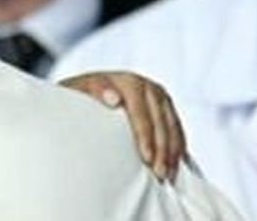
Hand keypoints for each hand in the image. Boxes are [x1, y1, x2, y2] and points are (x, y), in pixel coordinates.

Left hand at [60, 71, 183, 180]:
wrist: (88, 90)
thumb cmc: (79, 96)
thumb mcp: (79, 91)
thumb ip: (95, 91)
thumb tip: (113, 98)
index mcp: (128, 82)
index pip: (140, 111)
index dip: (144, 135)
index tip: (146, 157)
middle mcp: (147, 87)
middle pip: (159, 121)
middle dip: (161, 149)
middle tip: (158, 173)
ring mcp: (159, 96)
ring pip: (171, 126)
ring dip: (172, 152)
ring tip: (167, 175)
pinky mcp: (166, 108)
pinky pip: (176, 129)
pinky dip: (177, 148)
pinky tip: (174, 165)